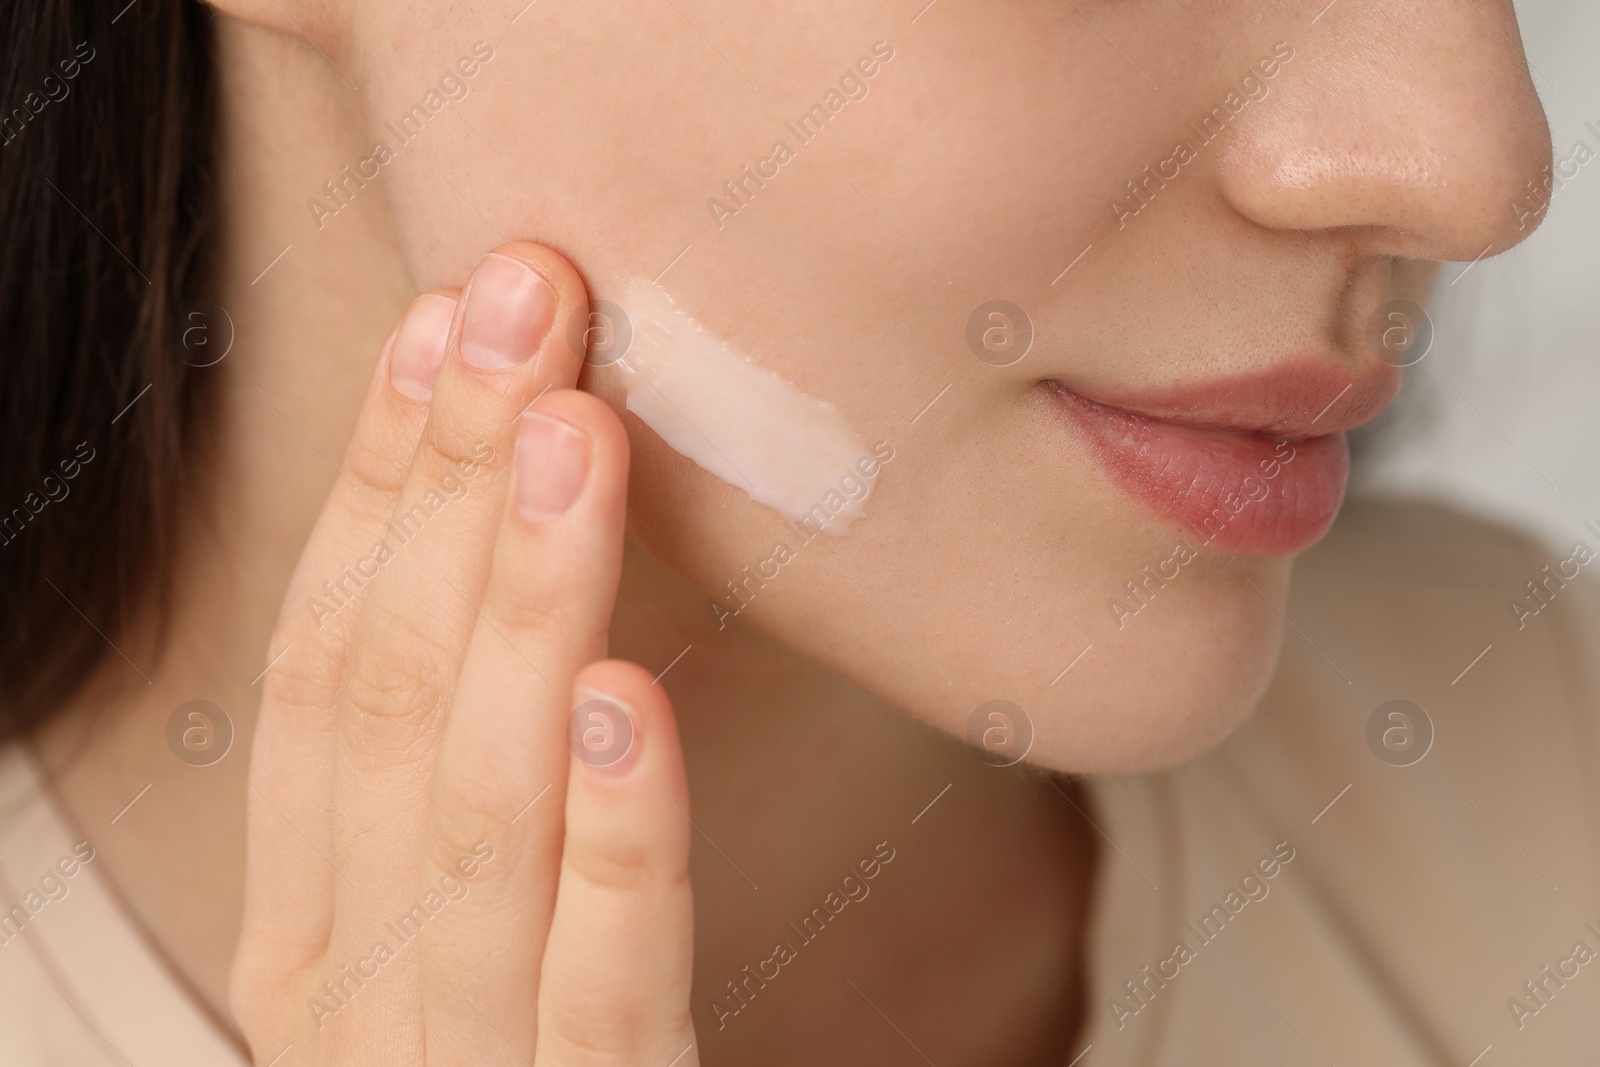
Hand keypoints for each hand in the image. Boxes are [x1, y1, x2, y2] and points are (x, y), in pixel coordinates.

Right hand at [230, 243, 698, 1065]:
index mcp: (323, 927)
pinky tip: (631, 704)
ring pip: (475, 810)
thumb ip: (473, 813)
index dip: (374, 490)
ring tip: (570, 431)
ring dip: (519, 606)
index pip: (329, 669)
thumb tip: (542, 614)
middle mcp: (358, 988)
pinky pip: (598, 984)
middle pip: (389, 699)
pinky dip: (613, 844)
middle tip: (521, 299)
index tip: (438, 330)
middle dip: (446, 485)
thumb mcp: (464, 948)